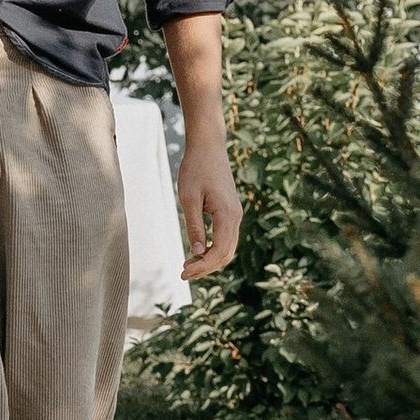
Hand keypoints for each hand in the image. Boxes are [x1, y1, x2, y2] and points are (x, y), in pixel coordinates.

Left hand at [178, 131, 241, 280]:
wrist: (208, 147)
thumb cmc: (195, 169)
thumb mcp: (188, 198)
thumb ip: (194, 226)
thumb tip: (198, 253)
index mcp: (227, 214)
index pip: (219, 251)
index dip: (203, 266)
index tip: (184, 272)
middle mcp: (236, 216)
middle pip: (226, 253)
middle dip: (206, 267)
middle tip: (183, 272)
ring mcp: (235, 214)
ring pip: (228, 247)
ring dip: (210, 260)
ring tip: (188, 265)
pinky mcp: (230, 211)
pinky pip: (226, 237)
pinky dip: (214, 249)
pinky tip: (198, 251)